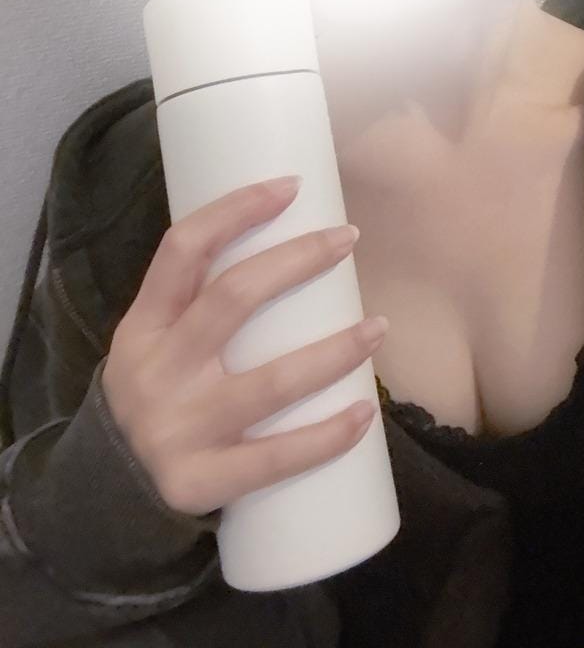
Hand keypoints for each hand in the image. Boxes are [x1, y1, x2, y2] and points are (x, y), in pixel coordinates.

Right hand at [101, 176, 387, 517]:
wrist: (110, 491)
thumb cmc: (159, 391)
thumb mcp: (156, 341)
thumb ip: (202, 301)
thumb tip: (287, 240)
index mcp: (144, 324)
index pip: (183, 249)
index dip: (236, 210)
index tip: (292, 187)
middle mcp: (157, 370)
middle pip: (234, 298)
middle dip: (299, 260)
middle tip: (349, 238)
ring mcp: (177, 429)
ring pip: (270, 382)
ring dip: (335, 351)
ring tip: (379, 327)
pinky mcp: (199, 482)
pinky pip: (275, 458)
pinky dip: (327, 436)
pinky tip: (365, 413)